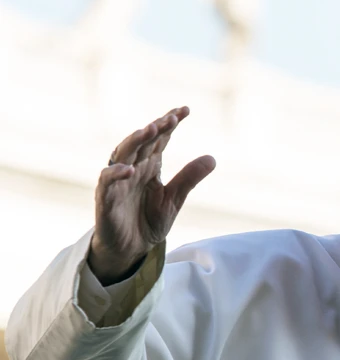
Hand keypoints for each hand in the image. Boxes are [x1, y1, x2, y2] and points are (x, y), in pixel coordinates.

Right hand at [87, 106, 215, 284]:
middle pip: (143, 142)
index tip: (185, 110)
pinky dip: (116, 173)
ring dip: (135, 141)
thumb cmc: (147, 221)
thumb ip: (189, 178)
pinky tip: (130, 169)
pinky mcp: (105, 198)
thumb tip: (213, 158)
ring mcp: (118, 182)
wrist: (130, 250)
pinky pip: (107, 182)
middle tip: (171, 118)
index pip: (160, 139)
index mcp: (150, 166)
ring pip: (123, 154)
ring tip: (150, 129)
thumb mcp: (174, 200)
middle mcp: (133, 168)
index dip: (170, 123)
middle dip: (155, 128)